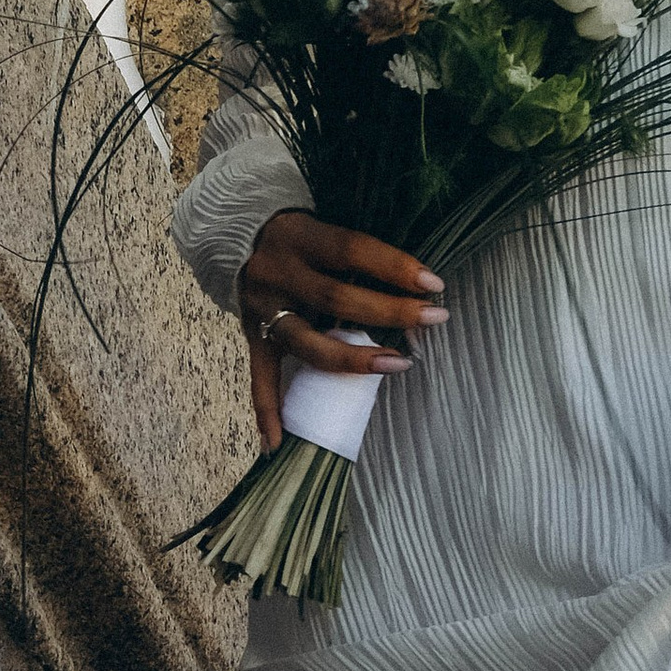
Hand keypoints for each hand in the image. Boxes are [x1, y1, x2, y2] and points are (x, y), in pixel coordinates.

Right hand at [238, 209, 445, 452]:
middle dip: (389, 311)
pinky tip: (278, 443)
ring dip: (354, 361)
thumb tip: (420, 287)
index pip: (350, 250)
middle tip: (432, 320)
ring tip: (397, 366)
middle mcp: (276, 271)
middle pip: (335, 298)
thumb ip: (360, 255)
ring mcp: (261, 308)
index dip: (393, 266)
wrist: (237, 237)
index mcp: (298, 235)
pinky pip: (260, 377)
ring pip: (308, 342)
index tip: (433, 282)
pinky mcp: (251, 335)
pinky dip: (268, 411)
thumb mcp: (324, 227)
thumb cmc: (302, 235)